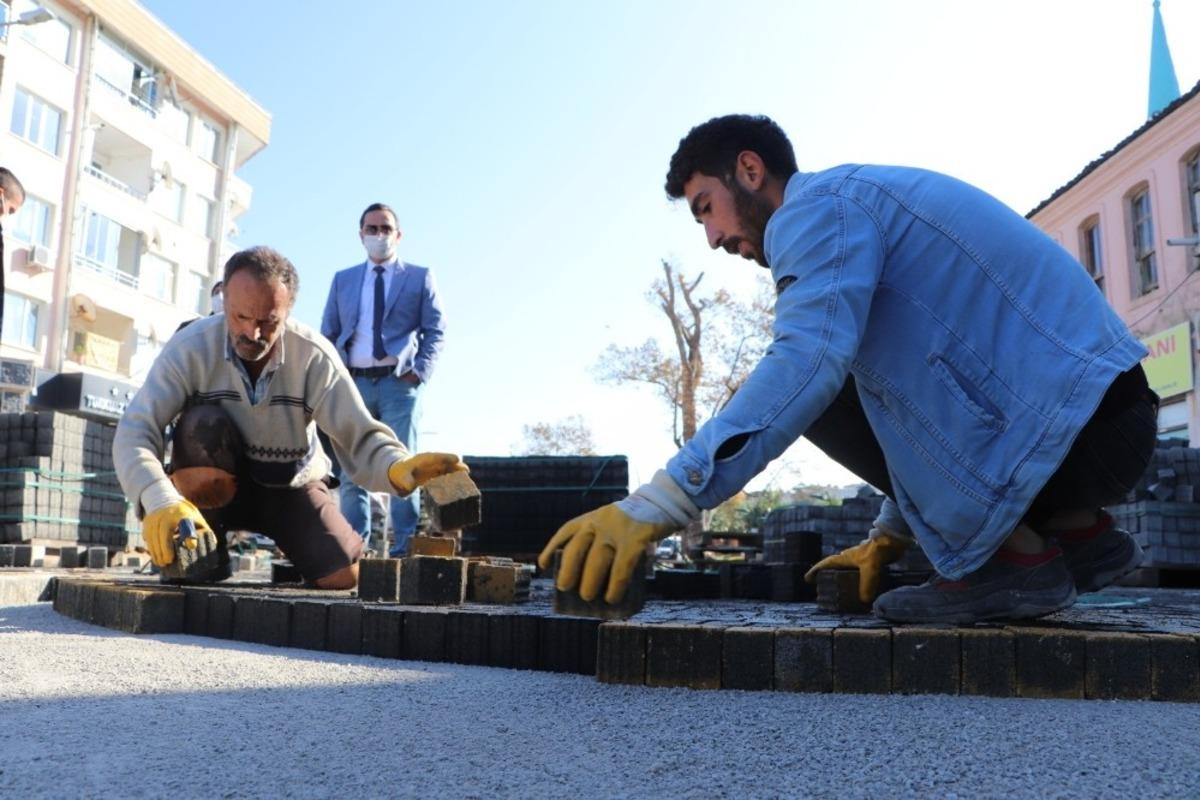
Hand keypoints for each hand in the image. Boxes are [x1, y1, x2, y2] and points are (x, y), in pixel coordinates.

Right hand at [143, 499, 212, 566]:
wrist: (166, 500)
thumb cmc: (185, 514)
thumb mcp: (196, 518)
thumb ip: (203, 530)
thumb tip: (214, 543)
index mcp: (184, 513)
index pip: (186, 523)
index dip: (189, 534)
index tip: (192, 546)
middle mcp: (168, 514)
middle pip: (165, 532)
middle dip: (165, 549)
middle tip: (168, 562)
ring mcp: (156, 516)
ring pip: (153, 536)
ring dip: (156, 552)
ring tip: (161, 563)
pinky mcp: (147, 520)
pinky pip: (147, 536)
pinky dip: (151, 548)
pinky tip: (155, 557)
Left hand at [388, 453, 467, 494]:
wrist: (401, 473)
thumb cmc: (401, 473)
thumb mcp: (401, 476)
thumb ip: (405, 480)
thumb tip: (410, 486)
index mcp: (423, 459)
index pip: (436, 457)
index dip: (446, 457)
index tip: (456, 459)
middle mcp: (432, 462)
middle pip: (446, 462)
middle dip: (456, 465)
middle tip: (466, 470)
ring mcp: (436, 467)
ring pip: (449, 468)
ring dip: (457, 472)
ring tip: (467, 477)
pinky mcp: (438, 474)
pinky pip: (447, 475)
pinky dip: (454, 478)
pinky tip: (461, 483)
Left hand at [537, 503, 675, 603]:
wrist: (661, 502)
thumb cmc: (632, 522)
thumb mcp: (610, 522)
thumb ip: (598, 540)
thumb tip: (586, 577)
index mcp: (592, 517)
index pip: (566, 531)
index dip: (552, 548)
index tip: (543, 566)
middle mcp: (600, 521)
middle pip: (577, 548)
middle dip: (568, 570)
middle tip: (564, 588)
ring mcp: (617, 530)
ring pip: (597, 559)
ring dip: (590, 581)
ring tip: (587, 597)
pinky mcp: (636, 539)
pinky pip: (622, 567)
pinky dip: (615, 585)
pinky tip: (612, 596)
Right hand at [803, 531, 908, 603]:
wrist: (893, 540)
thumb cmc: (877, 551)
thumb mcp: (870, 569)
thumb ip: (866, 585)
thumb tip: (864, 601)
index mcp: (845, 558)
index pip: (826, 564)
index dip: (816, 571)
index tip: (807, 579)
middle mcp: (851, 559)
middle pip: (836, 569)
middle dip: (829, 578)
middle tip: (824, 588)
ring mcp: (861, 561)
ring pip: (849, 572)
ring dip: (845, 581)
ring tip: (844, 593)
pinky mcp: (871, 563)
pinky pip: (862, 575)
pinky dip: (860, 583)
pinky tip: (864, 591)